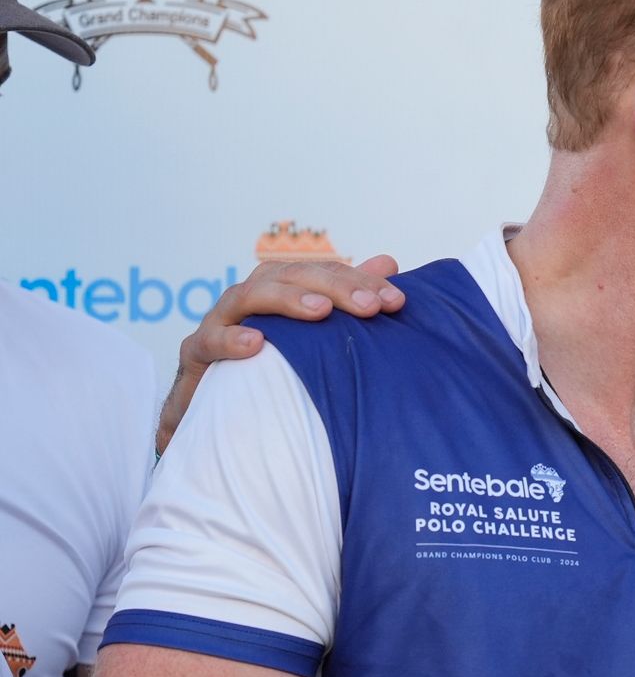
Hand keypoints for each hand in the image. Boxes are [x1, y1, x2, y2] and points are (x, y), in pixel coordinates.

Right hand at [157, 255, 404, 453]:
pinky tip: (256, 344)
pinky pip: (208, 342)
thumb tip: (389, 262)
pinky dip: (230, 340)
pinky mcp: (197, 355)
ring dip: (285, 300)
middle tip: (370, 307)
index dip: (358, 281)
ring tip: (321, 311)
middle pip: (287, 276)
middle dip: (333, 287)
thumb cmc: (274, 369)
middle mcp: (251, 300)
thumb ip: (347, 299)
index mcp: (280, 291)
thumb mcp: (317, 337)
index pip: (321, 273)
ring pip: (246, 296)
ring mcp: (220, 324)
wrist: (216, 415)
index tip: (396, 301)